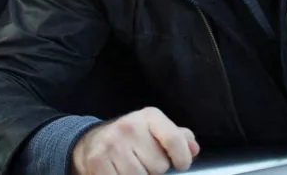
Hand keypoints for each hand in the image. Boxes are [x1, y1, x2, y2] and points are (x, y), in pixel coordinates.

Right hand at [72, 107, 199, 174]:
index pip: (174, 139)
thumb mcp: (156, 131)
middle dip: (155, 170)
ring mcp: (112, 144)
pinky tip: (120, 173)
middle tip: (144, 162)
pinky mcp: (97, 161)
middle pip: (159, 165)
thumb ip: (178, 139)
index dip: (182, 158)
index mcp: (149, 116)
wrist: (93, 141)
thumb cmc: (133, 139)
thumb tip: (193, 149)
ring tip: (133, 168)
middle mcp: (129, 126)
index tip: (180, 165)